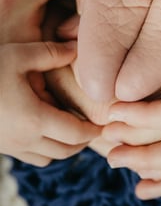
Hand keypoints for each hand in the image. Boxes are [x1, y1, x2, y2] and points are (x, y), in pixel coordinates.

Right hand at [0, 41, 99, 165]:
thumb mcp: (19, 55)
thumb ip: (51, 52)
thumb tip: (77, 47)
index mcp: (35, 120)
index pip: (77, 134)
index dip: (94, 130)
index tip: (105, 122)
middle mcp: (25, 140)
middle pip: (67, 151)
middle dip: (84, 140)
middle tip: (92, 124)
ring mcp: (11, 147)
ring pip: (50, 158)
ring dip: (65, 145)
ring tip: (70, 124)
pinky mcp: (1, 147)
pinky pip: (32, 156)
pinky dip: (47, 148)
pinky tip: (46, 126)